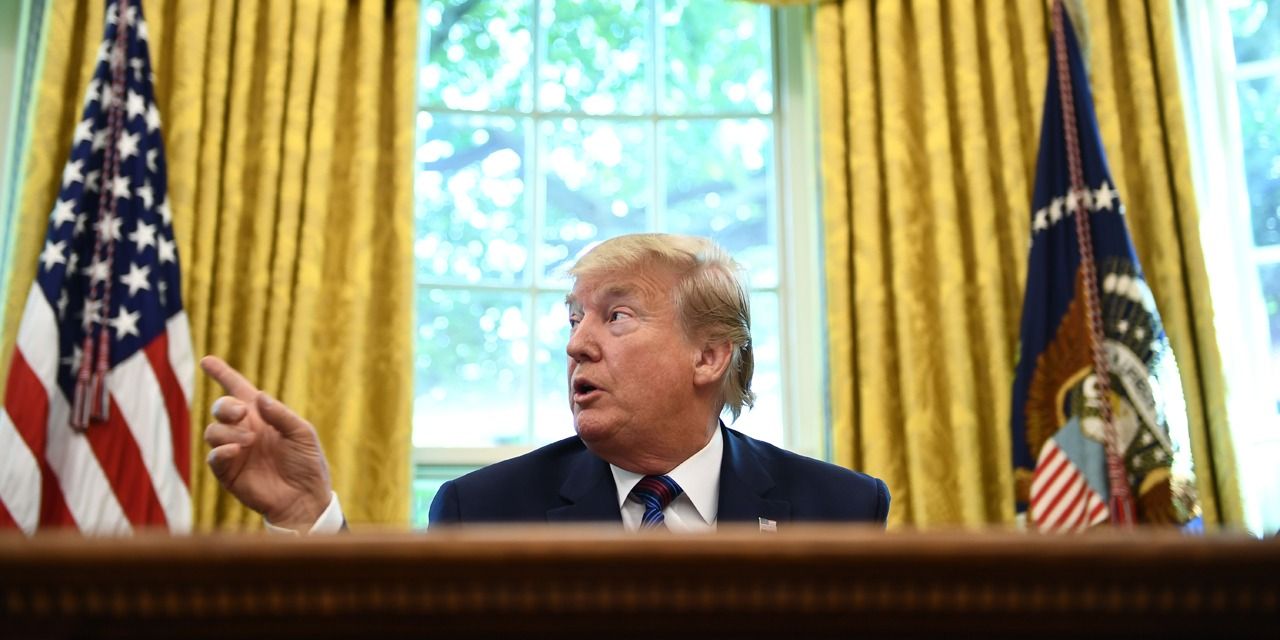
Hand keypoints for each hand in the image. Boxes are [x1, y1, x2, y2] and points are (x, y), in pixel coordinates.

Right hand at [201, 355, 331, 529]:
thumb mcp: (302, 434)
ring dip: (228, 431)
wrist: (305, 498)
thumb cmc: (307, 464)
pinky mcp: (228, 472)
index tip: (206, 360)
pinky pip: (213, 457)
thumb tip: (259, 397)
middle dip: (226, 406)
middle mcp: (244, 430)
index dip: (222, 374)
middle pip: (221, 408)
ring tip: (249, 441)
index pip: (238, 389)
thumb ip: (281, 415)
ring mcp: (234, 451)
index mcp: (262, 416)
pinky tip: (236, 452)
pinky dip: (221, 451)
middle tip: (241, 413)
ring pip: (212, 431)